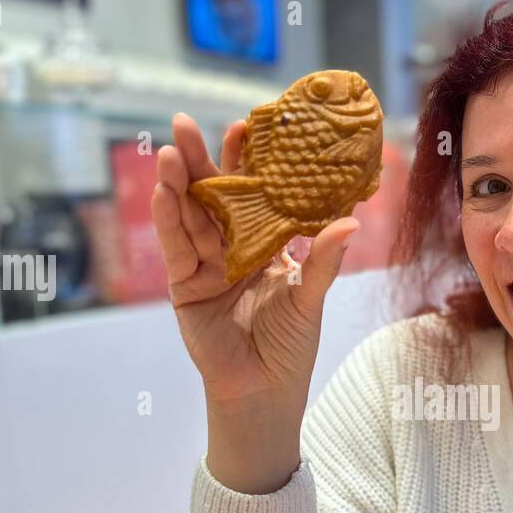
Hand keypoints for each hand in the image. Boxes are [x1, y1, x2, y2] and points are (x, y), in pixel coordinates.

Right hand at [152, 113, 359, 491]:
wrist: (264, 392)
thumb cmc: (290, 347)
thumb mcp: (309, 297)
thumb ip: (322, 259)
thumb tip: (351, 221)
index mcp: (263, 244)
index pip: (252, 194)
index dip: (246, 162)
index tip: (247, 126)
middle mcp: (229, 248)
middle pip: (211, 196)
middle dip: (198, 160)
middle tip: (184, 120)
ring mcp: (204, 266)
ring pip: (188, 217)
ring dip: (176, 184)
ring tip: (168, 149)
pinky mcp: (185, 287)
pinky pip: (175, 248)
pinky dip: (167, 220)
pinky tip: (161, 192)